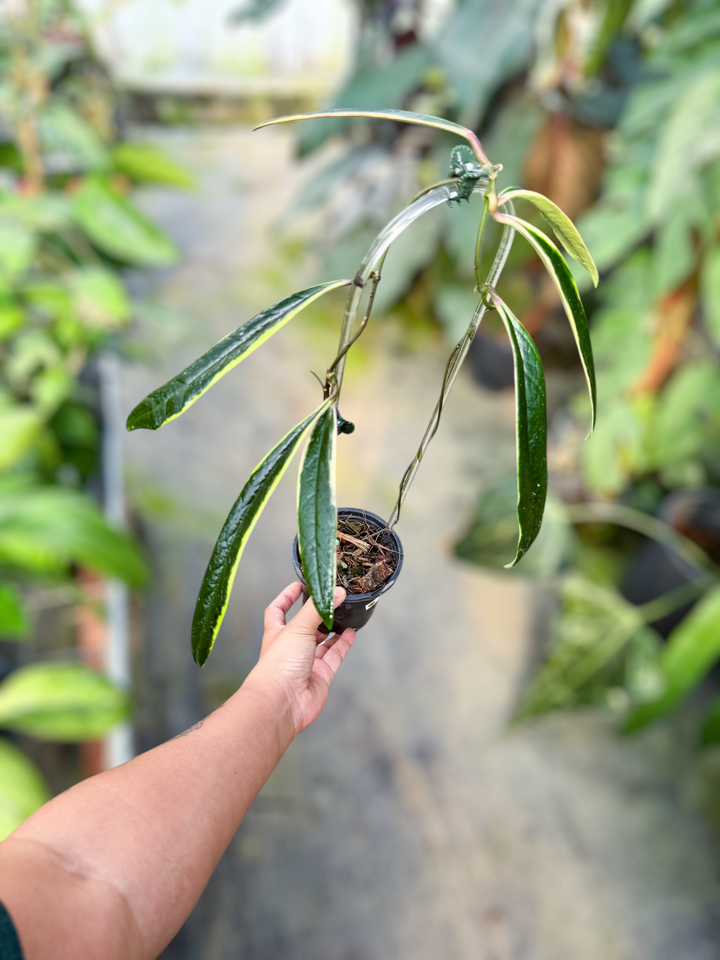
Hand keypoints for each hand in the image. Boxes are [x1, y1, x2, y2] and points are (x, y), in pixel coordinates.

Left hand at [251, 582, 354, 735]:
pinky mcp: (321, 675)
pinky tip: (351, 633)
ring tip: (345, 613)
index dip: (287, 597)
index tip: (300, 585)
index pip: (278, 610)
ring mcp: (306, 662)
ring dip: (333, 628)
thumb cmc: (279, 664)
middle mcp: (291, 647)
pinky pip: (335, 655)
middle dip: (317, 614)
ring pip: (323, 641)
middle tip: (332, 599)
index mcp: (277, 632)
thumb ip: (318, 609)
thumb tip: (336, 592)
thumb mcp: (298, 627)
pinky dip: (343, 644)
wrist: (283, 702)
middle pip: (305, 626)